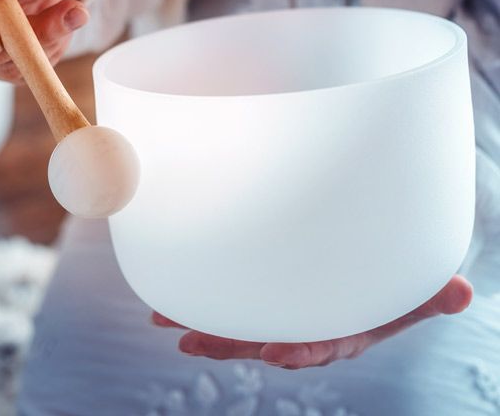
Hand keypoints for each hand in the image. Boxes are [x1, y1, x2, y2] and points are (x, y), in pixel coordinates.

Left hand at [152, 274, 472, 368]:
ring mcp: (283, 312)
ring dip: (206, 323)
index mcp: (339, 331)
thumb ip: (430, 296)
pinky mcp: (267, 295)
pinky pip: (238, 302)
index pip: (319, 346)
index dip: (301, 351)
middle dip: (228, 344)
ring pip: (242, 324)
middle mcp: (305, 327)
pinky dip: (210, 300)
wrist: (366, 276)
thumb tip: (461, 292)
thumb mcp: (411, 290)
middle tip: (190, 340)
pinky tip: (182, 291)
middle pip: (265, 340)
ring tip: (168, 319)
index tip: (278, 353)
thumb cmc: (386, 286)